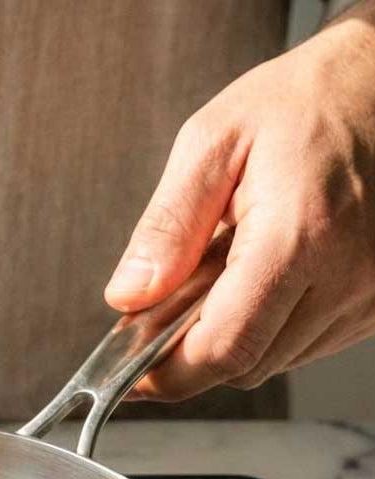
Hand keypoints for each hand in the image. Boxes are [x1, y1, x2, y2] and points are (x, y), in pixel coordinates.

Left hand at [105, 5, 374, 400]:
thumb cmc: (302, 102)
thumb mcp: (212, 144)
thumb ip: (166, 228)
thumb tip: (127, 297)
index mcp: (298, 238)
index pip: (223, 349)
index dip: (167, 375)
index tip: (130, 375)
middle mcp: (345, 278)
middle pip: (244, 367)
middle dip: (189, 356)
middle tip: (161, 315)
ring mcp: (367, 295)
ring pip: (272, 362)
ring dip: (229, 340)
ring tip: (218, 279)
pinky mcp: (374, 302)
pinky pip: (303, 345)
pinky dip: (265, 330)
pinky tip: (256, 282)